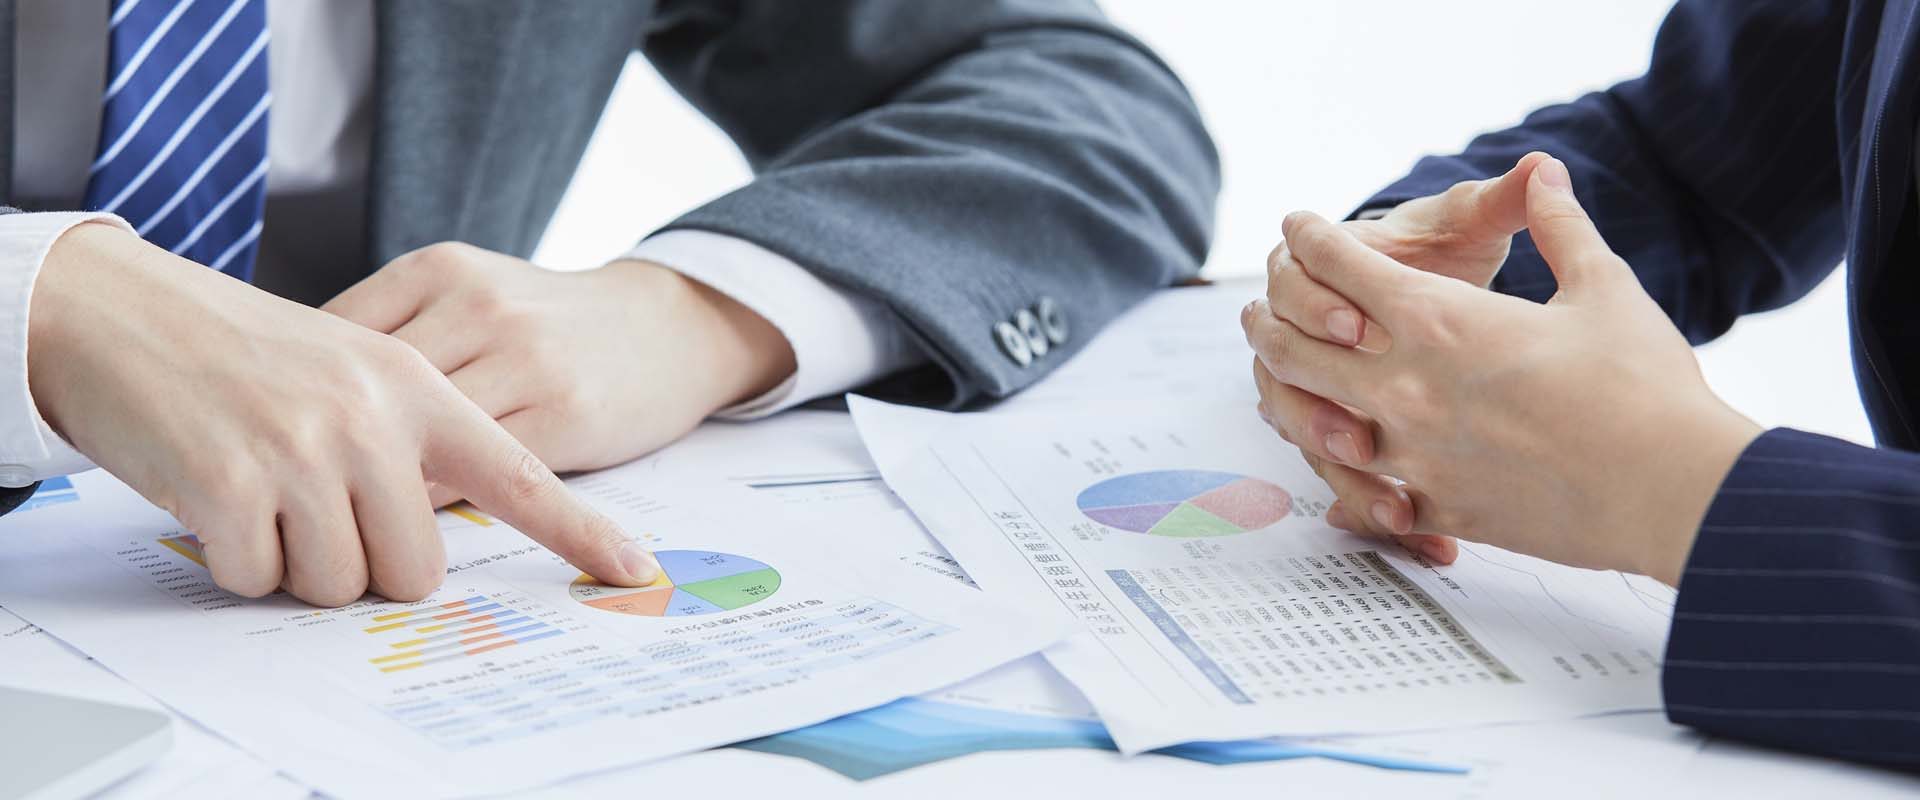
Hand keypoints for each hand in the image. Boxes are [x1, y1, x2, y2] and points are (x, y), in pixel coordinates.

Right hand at [28, 224, 660, 605]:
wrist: (124, 310)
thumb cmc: (243, 350)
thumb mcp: (351, 365)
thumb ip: (409, 433)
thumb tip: (435, 526)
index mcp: (415, 387)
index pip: (517, 477)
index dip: (577, 532)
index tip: (633, 570)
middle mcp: (372, 417)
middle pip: (412, 569)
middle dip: (363, 564)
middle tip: (315, 511)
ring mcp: (304, 448)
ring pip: (334, 584)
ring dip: (292, 562)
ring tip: (260, 491)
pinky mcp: (231, 483)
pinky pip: (258, 579)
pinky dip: (233, 558)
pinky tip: (215, 495)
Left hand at [322, 244, 794, 505]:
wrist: (669, 326)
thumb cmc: (548, 325)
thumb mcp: (465, 297)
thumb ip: (390, 334)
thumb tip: (286, 401)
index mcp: (436, 271)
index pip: (329, 337)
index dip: (294, 396)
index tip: (271, 435)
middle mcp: (476, 306)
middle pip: (363, 393)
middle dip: (319, 451)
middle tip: (283, 495)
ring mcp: (522, 359)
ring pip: (413, 442)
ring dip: (367, 492)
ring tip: (329, 524)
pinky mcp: (562, 414)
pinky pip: (472, 475)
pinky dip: (427, 506)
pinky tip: (403, 524)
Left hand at [1243, 157, 1762, 584]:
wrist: (1670, 489)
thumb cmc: (1643, 385)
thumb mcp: (1602, 287)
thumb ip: (1560, 227)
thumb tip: (1545, 173)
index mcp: (1438, 319)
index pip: (1343, 266)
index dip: (1313, 238)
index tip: (1298, 225)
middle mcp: (1405, 385)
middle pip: (1297, 346)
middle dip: (1270, 318)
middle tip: (1256, 306)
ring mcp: (1411, 454)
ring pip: (1312, 423)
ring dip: (1285, 396)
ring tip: (1273, 382)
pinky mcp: (1434, 509)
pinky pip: (1368, 497)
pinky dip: (1349, 484)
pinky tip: (1341, 479)